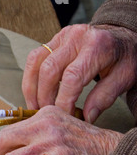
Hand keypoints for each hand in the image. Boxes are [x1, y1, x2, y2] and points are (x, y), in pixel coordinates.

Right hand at [22, 24, 136, 122]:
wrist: (121, 37)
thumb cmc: (123, 58)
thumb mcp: (124, 78)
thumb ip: (104, 98)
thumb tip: (85, 118)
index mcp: (98, 46)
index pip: (72, 78)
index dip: (64, 101)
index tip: (64, 116)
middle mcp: (77, 37)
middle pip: (49, 70)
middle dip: (44, 97)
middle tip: (47, 114)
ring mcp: (62, 36)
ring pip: (36, 63)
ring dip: (32, 88)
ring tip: (35, 106)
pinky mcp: (53, 39)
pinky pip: (34, 59)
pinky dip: (31, 78)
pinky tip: (35, 92)